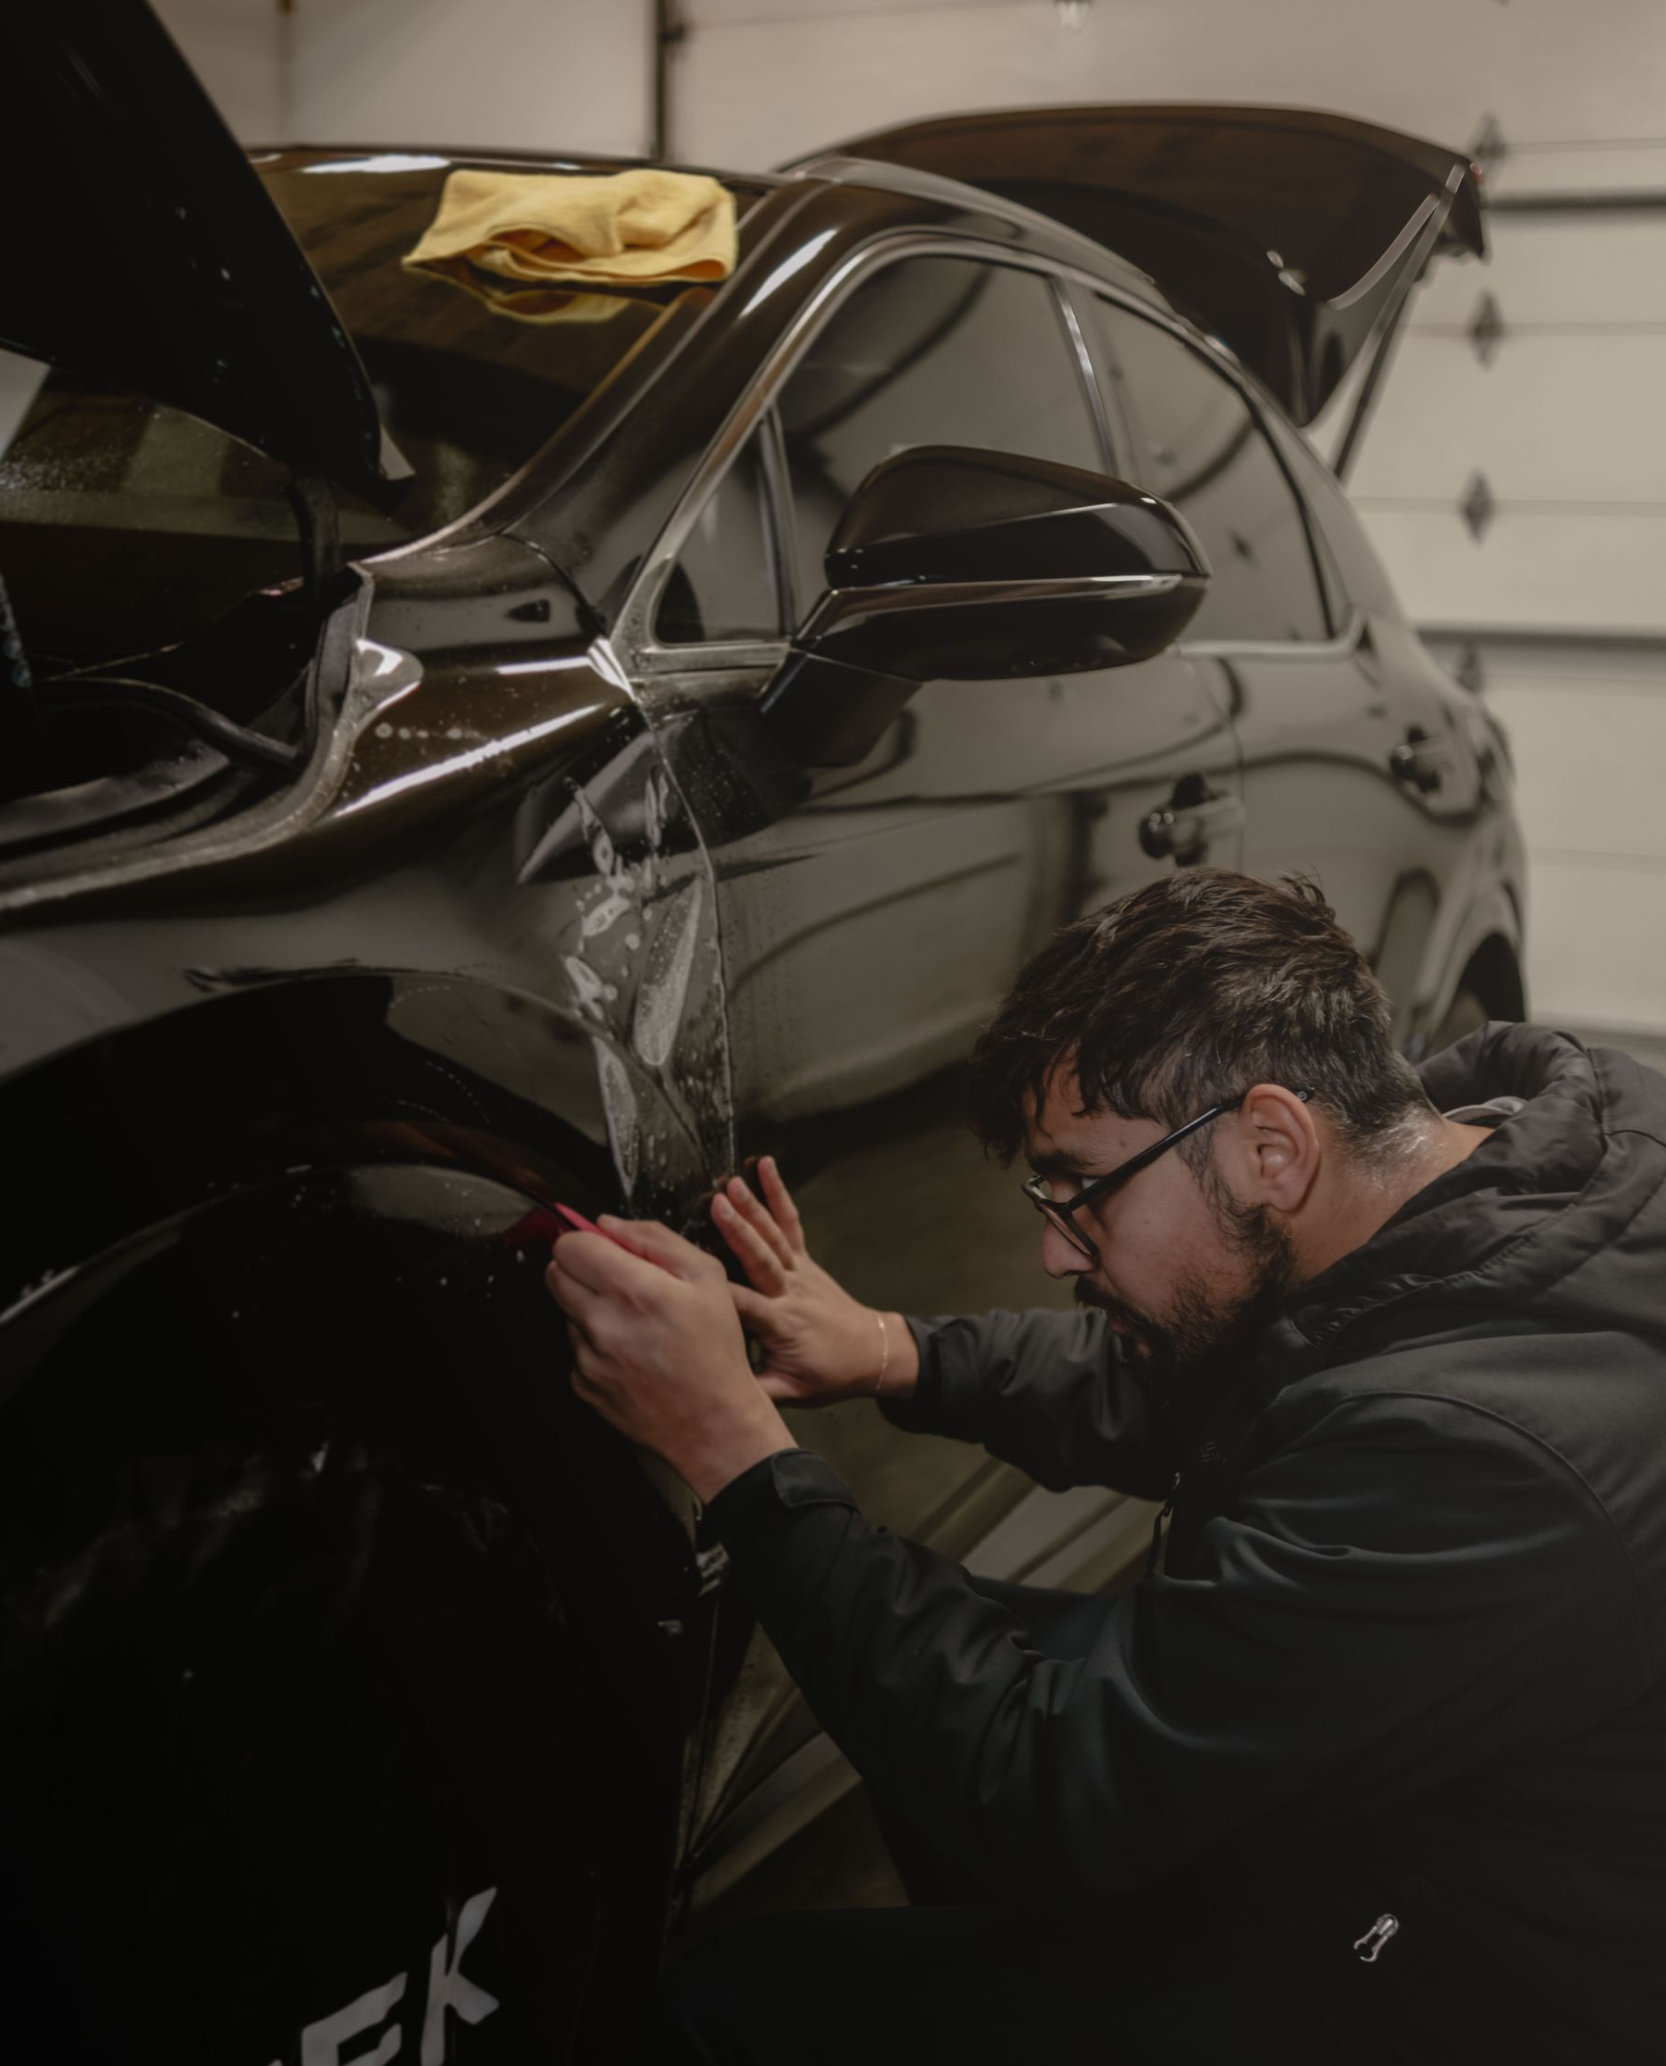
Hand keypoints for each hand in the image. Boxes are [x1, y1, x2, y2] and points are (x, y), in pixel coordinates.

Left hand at [545, 1217, 793, 1501]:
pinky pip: (576, 1349)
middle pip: (555, 1274)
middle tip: (618, 1283)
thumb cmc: (717, 1351)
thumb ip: (654, 1239)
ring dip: (590, 1310)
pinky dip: (596, 1346)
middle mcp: (603, 1324)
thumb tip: (607, 1224)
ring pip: (566, 1312)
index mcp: (635, 1291)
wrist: (714, 1423)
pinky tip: (631, 1355)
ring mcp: (588, 1358)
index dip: (586, 1241)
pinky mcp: (582, 1385)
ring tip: (635, 1326)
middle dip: (581, 1270)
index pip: (570, 1245)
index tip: (603, 1249)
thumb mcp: (707, 1277)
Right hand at [708, 1157, 918, 1406]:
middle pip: (760, 1259)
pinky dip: (778, 1194)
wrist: (873, 1354)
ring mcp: (800, 1272)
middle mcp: (790, 1293)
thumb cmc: (828, 1376)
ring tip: (732, 1183)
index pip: (742, 1306)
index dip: (715, 1289)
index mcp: (781, 1326)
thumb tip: (711, 1386)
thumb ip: (753, 1389)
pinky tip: (766, 1167)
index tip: (687, 1272)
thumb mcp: (790, 1394)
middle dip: (738, 1231)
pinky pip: (791, 1223)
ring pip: (774, 1236)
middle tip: (716, 1205)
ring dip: (754, 1207)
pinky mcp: (806, 1259)